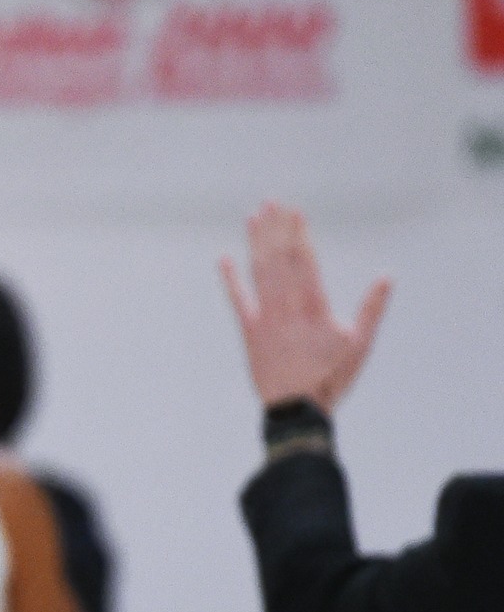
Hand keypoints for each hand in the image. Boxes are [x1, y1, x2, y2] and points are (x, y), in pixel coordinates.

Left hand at [221, 202, 390, 410]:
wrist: (297, 409)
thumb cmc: (333, 378)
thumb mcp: (360, 345)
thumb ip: (372, 310)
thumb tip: (386, 278)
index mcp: (314, 309)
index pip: (304, 263)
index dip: (298, 235)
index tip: (294, 212)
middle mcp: (287, 309)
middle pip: (279, 261)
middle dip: (275, 230)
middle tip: (271, 202)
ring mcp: (266, 320)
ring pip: (260, 274)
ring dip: (256, 244)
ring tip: (254, 217)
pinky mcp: (250, 333)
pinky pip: (238, 301)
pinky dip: (231, 280)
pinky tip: (224, 259)